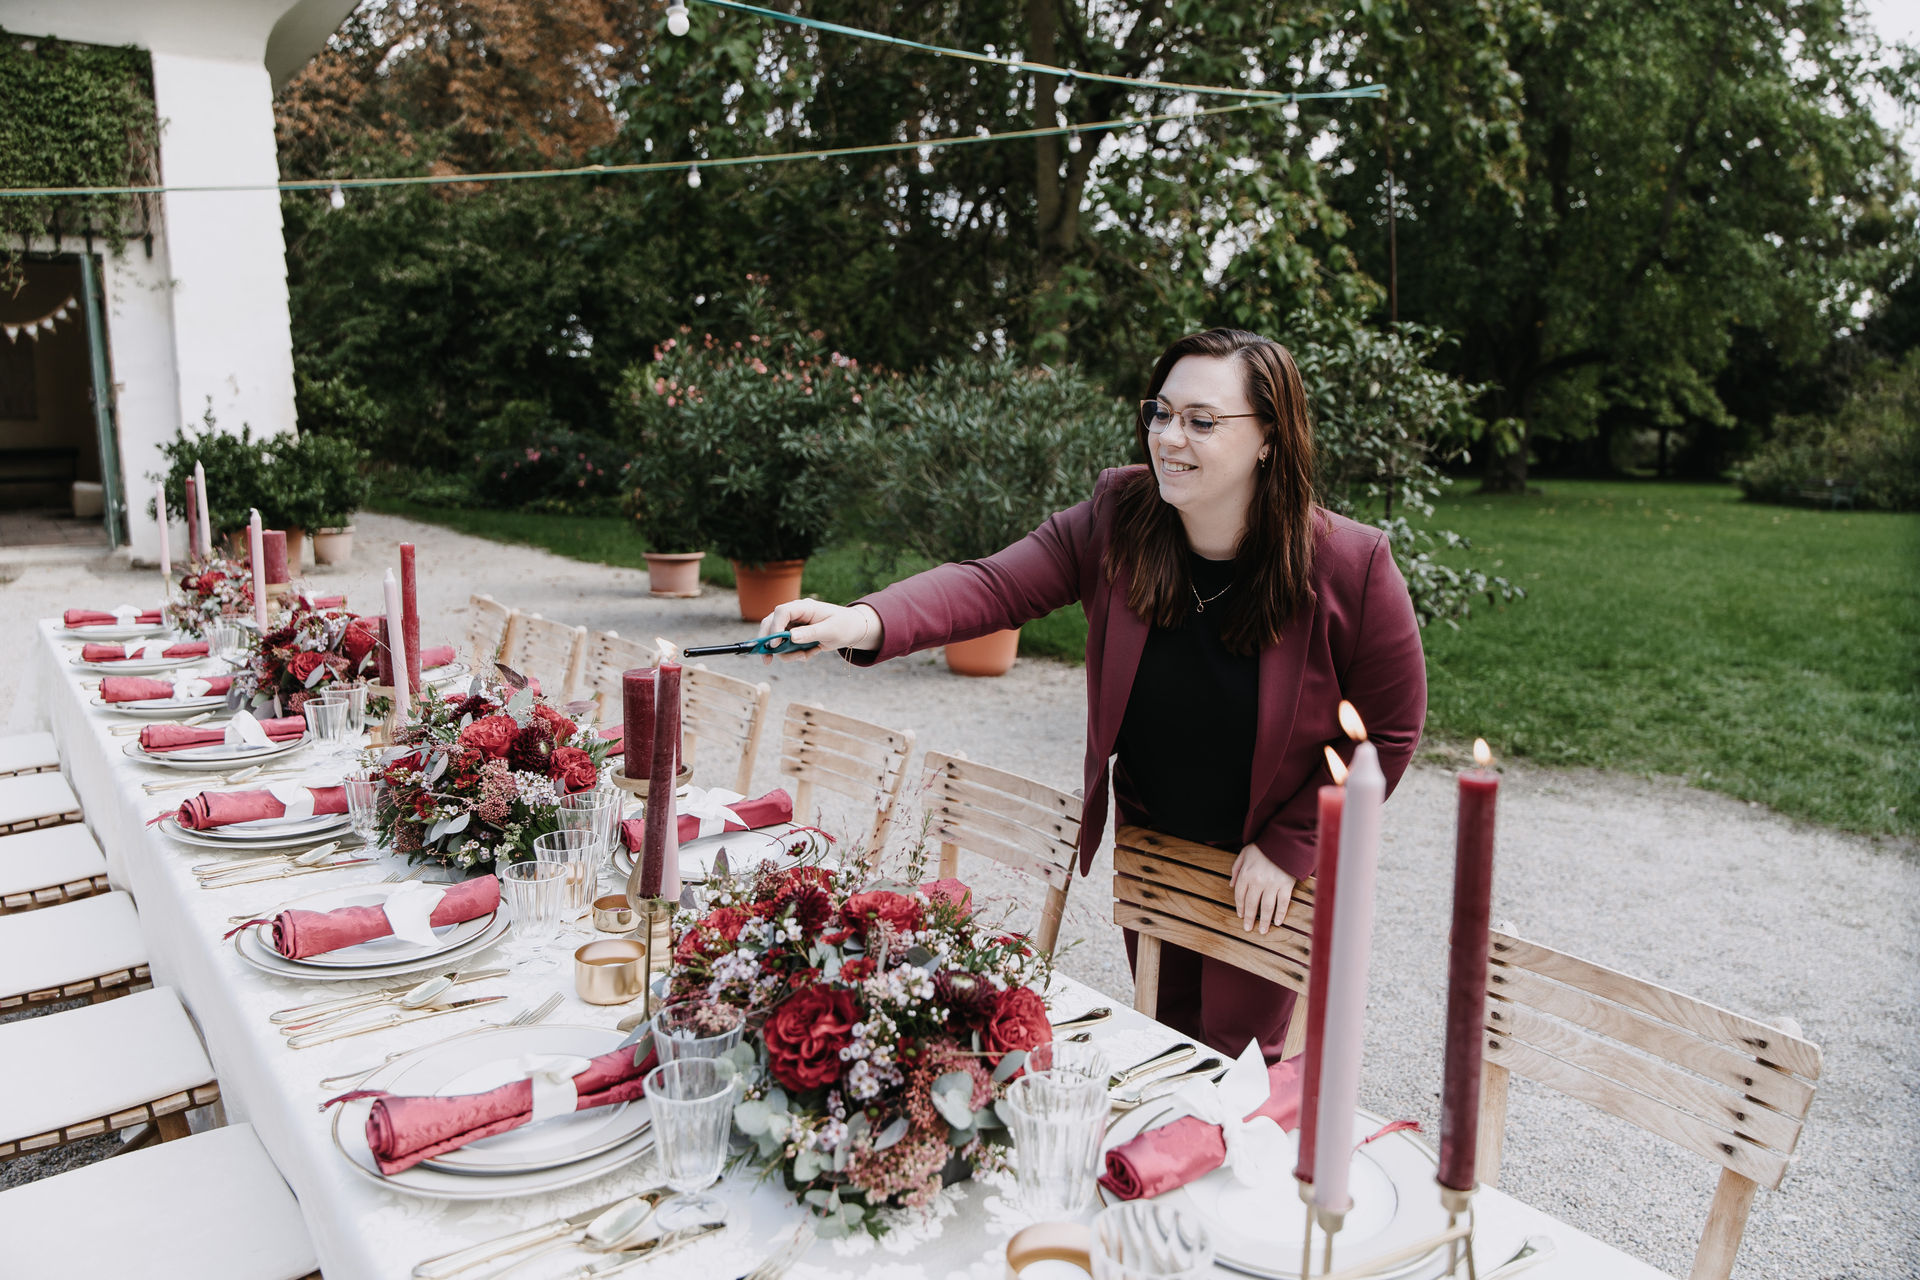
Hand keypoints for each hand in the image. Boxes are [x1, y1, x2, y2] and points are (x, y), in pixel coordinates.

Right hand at [758, 599, 882, 663]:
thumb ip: (811, 633)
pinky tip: (811, 652)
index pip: (781, 612)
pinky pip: (787, 647)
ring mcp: (794, 625)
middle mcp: (795, 614)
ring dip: (787, 652)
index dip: (774, 627)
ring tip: (805, 656)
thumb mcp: (831, 630)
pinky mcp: (796, 635)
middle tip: (767, 660)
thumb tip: (791, 636)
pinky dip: (795, 654)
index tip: (775, 644)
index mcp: (804, 607)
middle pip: (770, 623)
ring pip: (777, 638)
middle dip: (767, 642)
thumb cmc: (844, 625)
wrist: (853, 630)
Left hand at [1230, 843, 1296, 934]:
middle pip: (1252, 904)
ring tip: (1262, 931)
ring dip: (1263, 921)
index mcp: (1246, 874)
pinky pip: (1283, 903)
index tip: (1241, 916)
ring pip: (1267, 908)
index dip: (1240, 907)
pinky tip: (1278, 922)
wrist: (1284, 840)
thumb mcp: (1244, 853)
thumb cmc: (1263, 847)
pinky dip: (1280, 914)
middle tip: (1248, 929)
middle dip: (1249, 919)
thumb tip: (1231, 885)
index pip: (1240, 895)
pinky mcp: (1286, 885)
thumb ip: (1236, 869)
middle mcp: (1258, 881)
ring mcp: (1273, 884)